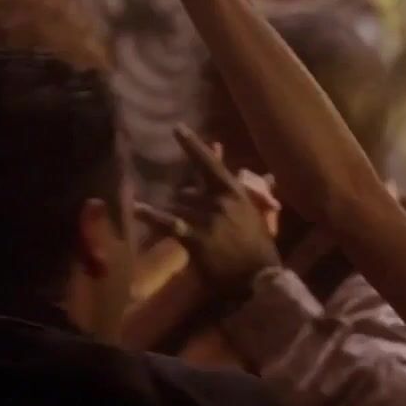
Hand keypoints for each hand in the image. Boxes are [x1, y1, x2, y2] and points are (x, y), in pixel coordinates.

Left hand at [135, 125, 279, 301]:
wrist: (259, 277)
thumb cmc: (260, 247)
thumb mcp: (257, 214)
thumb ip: (253, 191)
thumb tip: (267, 174)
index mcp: (235, 193)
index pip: (211, 163)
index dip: (193, 145)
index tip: (177, 128)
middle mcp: (219, 201)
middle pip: (187, 191)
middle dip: (184, 203)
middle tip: (189, 219)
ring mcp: (207, 220)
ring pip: (179, 206)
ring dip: (174, 214)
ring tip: (172, 224)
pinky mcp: (196, 239)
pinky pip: (170, 223)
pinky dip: (152, 216)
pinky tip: (137, 209)